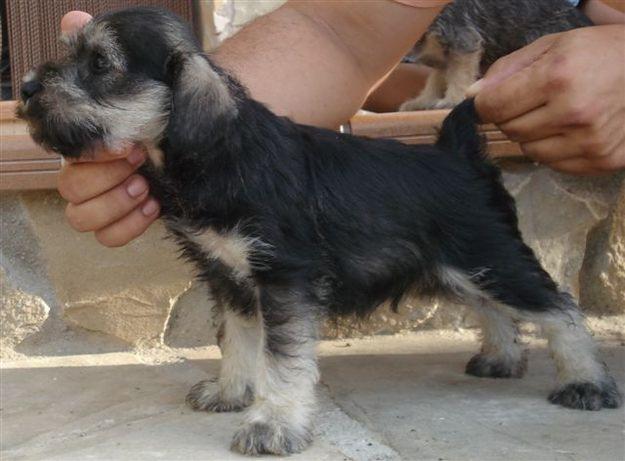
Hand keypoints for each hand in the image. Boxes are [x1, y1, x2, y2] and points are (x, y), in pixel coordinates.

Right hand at [57, 11, 159, 246]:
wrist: (199, 132)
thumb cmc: (166, 107)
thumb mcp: (143, 78)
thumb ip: (105, 57)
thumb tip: (73, 23)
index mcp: (88, 139)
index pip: (64, 154)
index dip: (92, 154)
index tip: (129, 144)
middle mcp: (90, 170)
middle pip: (69, 189)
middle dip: (106, 179)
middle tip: (141, 162)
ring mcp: (107, 198)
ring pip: (81, 218)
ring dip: (115, 204)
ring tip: (148, 187)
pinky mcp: (126, 219)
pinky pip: (107, 238)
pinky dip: (128, 226)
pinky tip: (155, 206)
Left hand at [468, 25, 624, 174]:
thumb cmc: (601, 52)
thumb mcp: (554, 45)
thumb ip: (508, 69)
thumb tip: (473, 96)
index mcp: (557, 78)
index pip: (493, 107)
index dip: (485, 104)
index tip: (490, 100)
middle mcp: (573, 113)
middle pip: (508, 129)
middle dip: (510, 115)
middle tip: (533, 100)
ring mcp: (589, 141)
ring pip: (528, 150)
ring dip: (531, 134)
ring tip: (555, 113)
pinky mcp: (602, 160)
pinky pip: (553, 163)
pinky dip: (553, 148)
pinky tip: (571, 129)